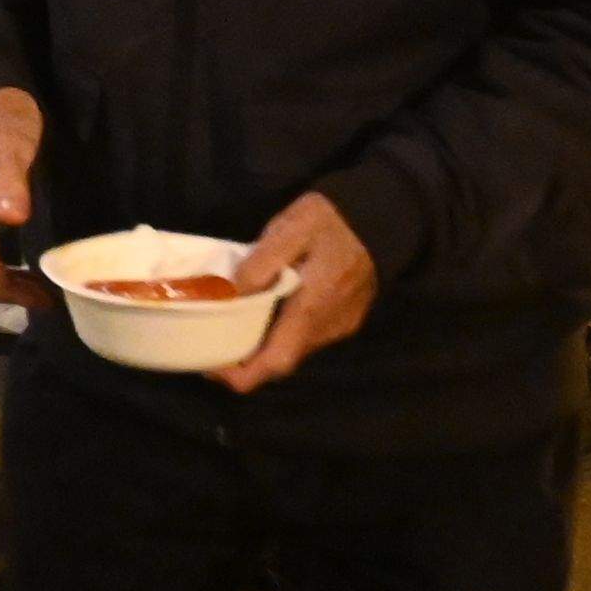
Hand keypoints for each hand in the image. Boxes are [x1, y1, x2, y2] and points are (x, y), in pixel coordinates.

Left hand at [215, 194, 377, 390]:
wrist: (380, 217)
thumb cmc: (332, 220)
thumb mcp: (292, 228)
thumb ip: (260, 263)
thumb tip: (231, 295)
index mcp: (312, 308)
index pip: (275, 362)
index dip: (240, 373)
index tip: (210, 366)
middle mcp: (327, 328)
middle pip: (280, 361)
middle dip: (244, 360)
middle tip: (212, 340)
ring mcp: (339, 327)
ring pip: (292, 350)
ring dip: (263, 344)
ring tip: (233, 321)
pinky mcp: (344, 321)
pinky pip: (305, 337)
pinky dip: (280, 332)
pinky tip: (265, 310)